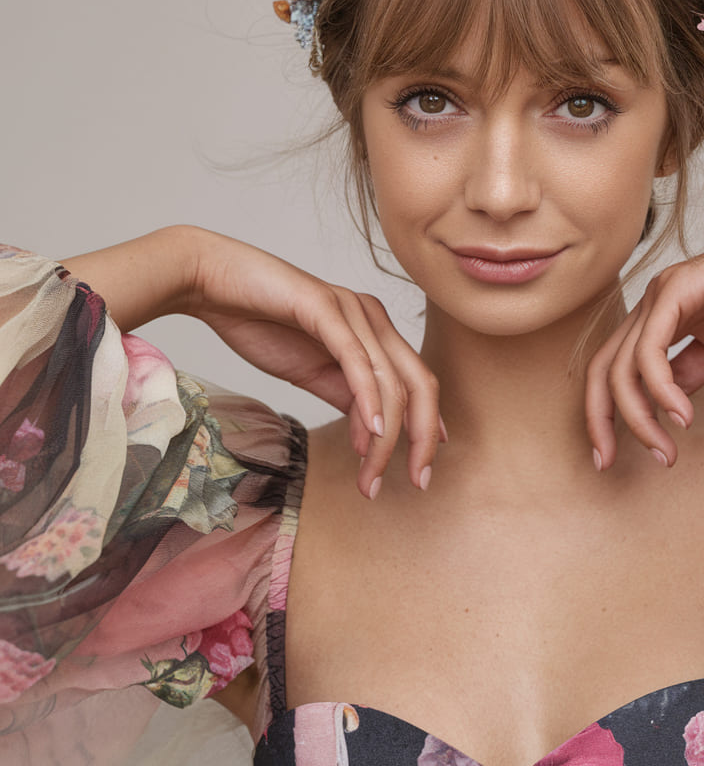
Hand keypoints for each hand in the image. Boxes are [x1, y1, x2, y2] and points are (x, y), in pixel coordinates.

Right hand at [65, 227, 441, 497]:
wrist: (213, 284)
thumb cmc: (260, 323)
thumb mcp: (311, 371)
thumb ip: (345, 396)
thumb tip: (372, 436)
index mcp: (375, 331)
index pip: (417, 384)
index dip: (428, 427)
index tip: (423, 469)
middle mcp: (374, 317)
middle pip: (420, 383)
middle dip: (423, 438)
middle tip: (417, 482)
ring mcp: (352, 309)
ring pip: (390, 380)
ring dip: (385, 437)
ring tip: (370, 475)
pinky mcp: (325, 307)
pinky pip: (356, 359)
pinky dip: (368, 399)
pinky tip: (370, 434)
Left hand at [585, 210, 703, 468]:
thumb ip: (688, 373)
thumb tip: (665, 407)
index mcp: (656, 319)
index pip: (611, 371)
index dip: (602, 414)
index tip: (607, 456)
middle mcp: (648, 305)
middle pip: (601, 369)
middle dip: (599, 421)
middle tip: (608, 463)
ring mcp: (658, 294)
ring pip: (623, 365)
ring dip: (640, 417)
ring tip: (665, 451)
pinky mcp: (676, 289)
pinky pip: (651, 347)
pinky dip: (660, 388)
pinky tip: (682, 416)